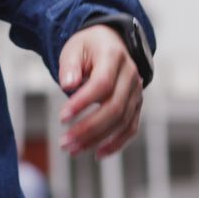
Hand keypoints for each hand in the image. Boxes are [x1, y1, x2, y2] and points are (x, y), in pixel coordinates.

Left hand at [57, 24, 143, 158]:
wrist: (109, 43)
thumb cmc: (87, 47)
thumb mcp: (73, 49)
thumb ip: (69, 66)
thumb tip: (68, 85)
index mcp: (114, 57)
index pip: (102, 84)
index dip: (82, 103)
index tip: (62, 118)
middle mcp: (131, 75)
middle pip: (114, 107)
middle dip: (88, 128)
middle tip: (64, 142)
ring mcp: (137, 92)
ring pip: (122, 121)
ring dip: (97, 139)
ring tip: (73, 150)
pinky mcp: (136, 105)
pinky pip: (131, 128)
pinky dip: (116, 144)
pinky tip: (98, 154)